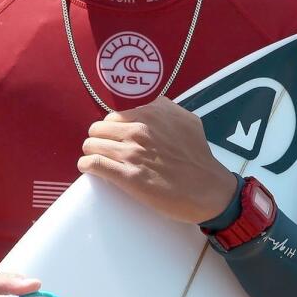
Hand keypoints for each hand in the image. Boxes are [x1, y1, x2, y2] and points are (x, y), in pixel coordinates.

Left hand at [77, 97, 236, 223]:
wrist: (208, 189)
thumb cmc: (198, 157)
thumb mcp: (187, 120)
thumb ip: (166, 109)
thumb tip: (149, 107)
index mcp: (151, 114)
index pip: (113, 117)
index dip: (112, 130)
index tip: (115, 140)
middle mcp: (139, 130)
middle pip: (97, 130)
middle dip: (99, 140)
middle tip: (106, 151)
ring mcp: (132, 153)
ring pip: (91, 145)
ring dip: (91, 153)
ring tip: (98, 161)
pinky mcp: (128, 177)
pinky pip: (93, 164)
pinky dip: (87, 165)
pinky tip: (90, 169)